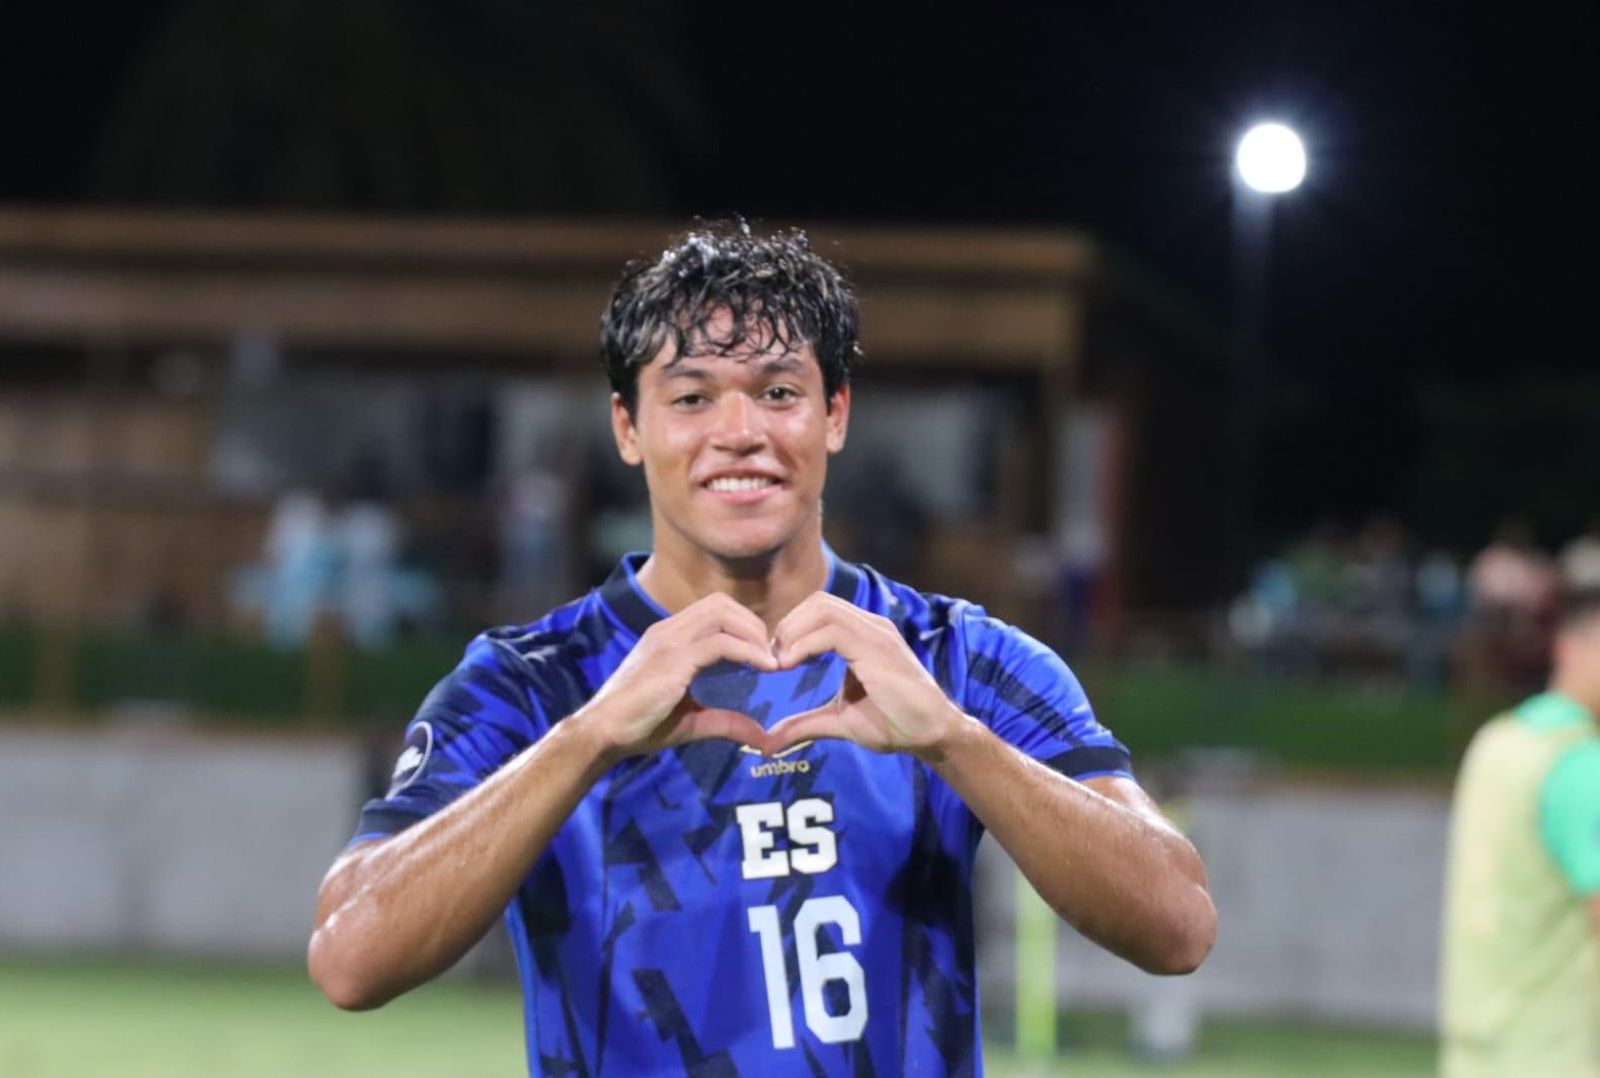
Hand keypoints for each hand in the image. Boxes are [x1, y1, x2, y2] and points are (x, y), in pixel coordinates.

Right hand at [580, 592, 777, 760]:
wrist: (602, 733)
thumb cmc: (640, 726)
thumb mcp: (691, 722)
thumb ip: (726, 722)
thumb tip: (762, 737)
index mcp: (669, 637)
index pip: (714, 610)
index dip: (744, 625)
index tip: (764, 653)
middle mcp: (668, 630)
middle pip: (721, 603)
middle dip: (753, 624)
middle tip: (771, 654)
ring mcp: (669, 640)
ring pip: (722, 613)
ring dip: (753, 633)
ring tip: (770, 660)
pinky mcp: (673, 659)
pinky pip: (720, 643)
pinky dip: (748, 651)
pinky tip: (764, 667)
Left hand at [766, 592, 967, 760]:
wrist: (932, 734)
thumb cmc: (894, 723)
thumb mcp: (838, 721)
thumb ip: (804, 724)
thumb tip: (767, 743)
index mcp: (862, 634)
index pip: (820, 609)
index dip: (792, 628)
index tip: (774, 660)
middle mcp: (870, 626)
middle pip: (818, 602)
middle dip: (788, 625)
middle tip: (772, 659)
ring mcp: (876, 634)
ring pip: (823, 609)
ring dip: (792, 631)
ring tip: (779, 663)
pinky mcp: (878, 649)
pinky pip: (832, 632)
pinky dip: (803, 644)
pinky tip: (790, 665)